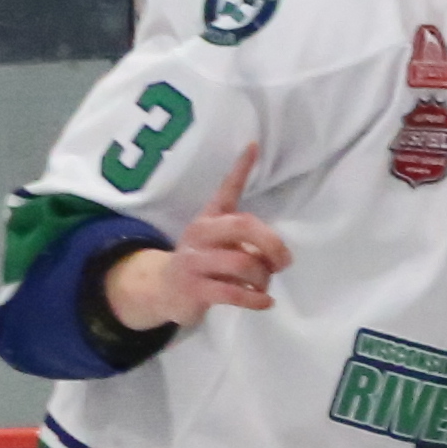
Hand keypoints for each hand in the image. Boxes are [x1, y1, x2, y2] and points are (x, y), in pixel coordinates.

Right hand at [106, 141, 289, 329]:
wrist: (163, 289)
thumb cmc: (203, 262)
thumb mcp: (218, 242)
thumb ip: (245, 239)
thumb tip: (280, 254)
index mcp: (209, 218)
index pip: (225, 189)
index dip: (240, 169)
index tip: (253, 145)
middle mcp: (200, 233)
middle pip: (243, 227)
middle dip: (272, 244)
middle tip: (283, 262)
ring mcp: (194, 260)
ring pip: (242, 263)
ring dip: (263, 278)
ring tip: (263, 286)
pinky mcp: (194, 288)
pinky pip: (232, 292)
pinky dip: (255, 299)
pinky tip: (265, 302)